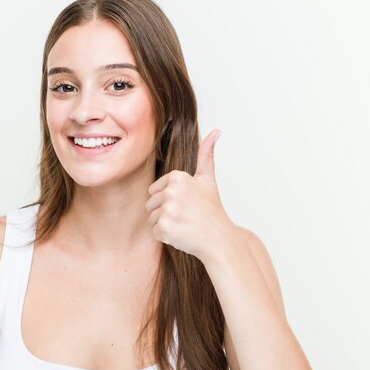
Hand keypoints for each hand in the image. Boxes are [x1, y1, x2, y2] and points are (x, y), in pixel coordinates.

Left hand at [145, 130, 235, 263]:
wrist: (219, 238)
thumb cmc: (211, 209)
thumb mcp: (208, 179)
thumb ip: (206, 154)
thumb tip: (215, 131)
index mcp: (178, 177)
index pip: (155, 190)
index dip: (169, 199)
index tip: (186, 203)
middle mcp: (171, 192)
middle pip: (150, 203)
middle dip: (165, 212)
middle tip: (185, 215)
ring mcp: (167, 211)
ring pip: (151, 218)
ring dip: (165, 224)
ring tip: (184, 224)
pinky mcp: (164, 228)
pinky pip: (154, 231)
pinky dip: (165, 236)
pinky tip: (181, 234)